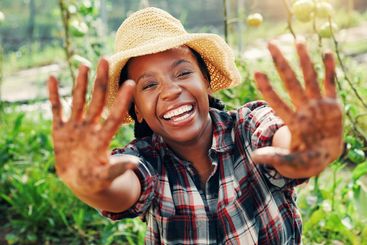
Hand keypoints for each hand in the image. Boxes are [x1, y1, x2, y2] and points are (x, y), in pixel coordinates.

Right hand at [48, 59, 138, 193]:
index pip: (114, 116)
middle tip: (106, 60)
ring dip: (80, 83)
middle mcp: (90, 128)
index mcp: (102, 138)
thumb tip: (135, 164)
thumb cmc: (96, 180)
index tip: (130, 83)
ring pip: (79, 100)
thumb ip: (117, 169)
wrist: (81, 180)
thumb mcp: (106, 176)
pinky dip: (54, 95)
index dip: (121, 101)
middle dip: (101, 80)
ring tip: (84, 65)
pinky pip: (57, 109)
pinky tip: (53, 78)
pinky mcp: (61, 130)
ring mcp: (76, 127)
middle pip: (97, 100)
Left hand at [252, 41, 342, 177]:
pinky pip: (331, 84)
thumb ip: (275, 157)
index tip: (256, 72)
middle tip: (270, 44)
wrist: (322, 157)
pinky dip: (330, 69)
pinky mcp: (332, 105)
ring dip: (304, 60)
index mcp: (292, 121)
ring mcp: (317, 105)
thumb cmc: (303, 160)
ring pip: (309, 78)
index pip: (277, 101)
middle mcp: (302, 109)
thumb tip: (254, 158)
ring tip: (299, 40)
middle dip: (281, 63)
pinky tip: (326, 53)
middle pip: (290, 82)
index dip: (267, 88)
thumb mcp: (290, 162)